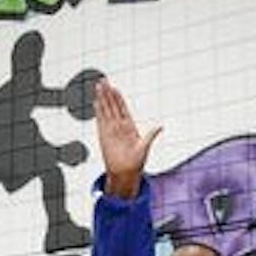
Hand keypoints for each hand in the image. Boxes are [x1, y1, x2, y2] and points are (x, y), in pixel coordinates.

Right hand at [95, 80, 161, 199]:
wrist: (124, 174)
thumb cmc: (135, 163)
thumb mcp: (145, 147)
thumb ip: (151, 135)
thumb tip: (160, 126)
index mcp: (129, 127)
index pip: (122, 108)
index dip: (118, 98)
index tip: (114, 88)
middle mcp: (119, 126)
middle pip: (112, 106)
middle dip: (107, 93)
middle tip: (103, 82)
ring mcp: (110, 130)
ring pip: (105, 111)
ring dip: (101, 99)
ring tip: (98, 88)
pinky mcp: (103, 136)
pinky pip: (100, 121)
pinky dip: (97, 112)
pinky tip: (95, 103)